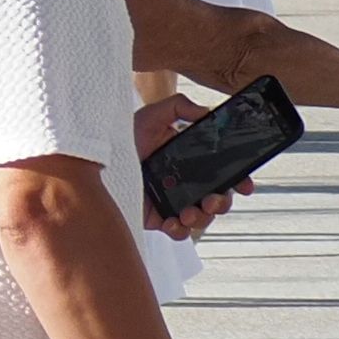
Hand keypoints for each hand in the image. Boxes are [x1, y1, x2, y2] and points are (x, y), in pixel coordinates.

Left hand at [133, 97, 252, 238]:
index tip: (245, 185)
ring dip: (202, 218)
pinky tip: (173, 222)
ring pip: (201, 218)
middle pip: (218, 199)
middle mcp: (185, 183)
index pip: (224, 173)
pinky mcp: (157, 217)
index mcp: (191, 161)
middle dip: (223, 203)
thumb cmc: (123, 135)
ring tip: (190, 212)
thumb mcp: (151, 115)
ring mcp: (172, 201)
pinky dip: (180, 231)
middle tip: (214, 200)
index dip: (240, 180)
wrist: (93, 156)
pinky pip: (177, 232)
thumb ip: (179, 107)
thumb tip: (206, 112)